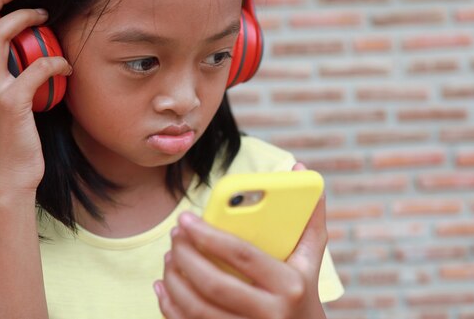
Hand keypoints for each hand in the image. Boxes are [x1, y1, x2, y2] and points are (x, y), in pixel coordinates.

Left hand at [155, 162, 327, 318]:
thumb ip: (307, 215)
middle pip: (213, 283)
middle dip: (185, 256)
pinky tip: (163, 288)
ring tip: (170, 257)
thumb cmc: (303, 292)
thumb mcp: (310, 259)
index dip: (209, 235)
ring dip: (175, 280)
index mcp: (290, 284)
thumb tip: (302, 169)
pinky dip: (170, 308)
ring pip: (197, 309)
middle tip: (175, 235)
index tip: (185, 218)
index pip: (242, 255)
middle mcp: (270, 313)